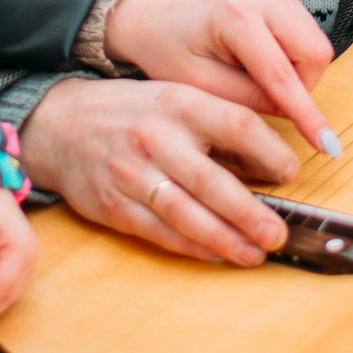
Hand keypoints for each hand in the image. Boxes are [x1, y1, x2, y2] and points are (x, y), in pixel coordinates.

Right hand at [18, 77, 297, 267]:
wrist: (59, 124)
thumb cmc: (129, 112)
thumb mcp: (174, 97)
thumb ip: (217, 122)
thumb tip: (271, 160)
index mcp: (178, 102)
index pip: (236, 125)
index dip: (270, 152)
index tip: (293, 173)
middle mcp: (155, 136)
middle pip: (211, 180)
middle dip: (249, 213)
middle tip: (278, 233)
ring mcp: (131, 173)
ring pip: (185, 213)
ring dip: (223, 238)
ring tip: (254, 254)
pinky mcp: (113, 205)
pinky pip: (159, 232)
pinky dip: (191, 247)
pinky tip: (216, 255)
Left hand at [103, 0, 337, 154]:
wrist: (152, 14)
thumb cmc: (166, 48)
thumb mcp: (198, 86)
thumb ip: (246, 100)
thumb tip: (290, 113)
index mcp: (235, 17)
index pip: (284, 75)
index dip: (308, 116)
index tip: (328, 146)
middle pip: (316, 53)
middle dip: (303, 88)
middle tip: (268, 102)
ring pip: (316, 44)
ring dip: (299, 73)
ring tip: (256, 80)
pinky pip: (307, 34)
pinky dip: (294, 58)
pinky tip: (262, 63)